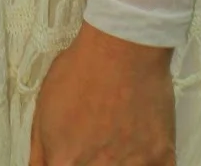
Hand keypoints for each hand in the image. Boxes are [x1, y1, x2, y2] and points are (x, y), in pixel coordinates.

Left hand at [28, 21, 175, 165]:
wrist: (123, 45)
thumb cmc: (82, 69)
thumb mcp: (44, 106)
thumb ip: (40, 152)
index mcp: (64, 162)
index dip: (65, 162)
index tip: (72, 156)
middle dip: (90, 162)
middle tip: (96, 140)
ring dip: (121, 162)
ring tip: (118, 136)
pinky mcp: (161, 159)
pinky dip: (148, 161)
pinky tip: (141, 145)